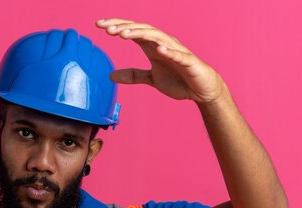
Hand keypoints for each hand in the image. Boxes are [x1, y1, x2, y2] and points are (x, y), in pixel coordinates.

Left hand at [96, 18, 226, 103]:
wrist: (202, 89)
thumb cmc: (179, 80)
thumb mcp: (151, 79)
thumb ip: (133, 75)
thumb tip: (110, 76)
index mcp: (153, 46)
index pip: (133, 31)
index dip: (117, 26)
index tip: (98, 25)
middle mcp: (163, 43)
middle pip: (141, 30)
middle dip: (123, 27)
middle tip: (106, 28)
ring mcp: (176, 50)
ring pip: (157, 37)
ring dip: (140, 34)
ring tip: (123, 34)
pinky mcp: (188, 61)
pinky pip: (178, 54)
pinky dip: (169, 51)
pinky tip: (159, 49)